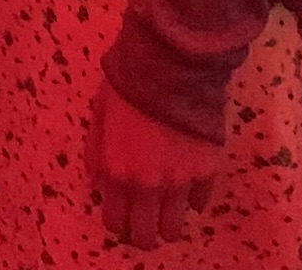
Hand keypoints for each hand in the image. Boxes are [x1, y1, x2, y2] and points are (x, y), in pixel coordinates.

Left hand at [85, 80, 220, 249]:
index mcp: (117, 171)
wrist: (170, 63)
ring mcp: (178, 182)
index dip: (118, 222)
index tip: (123, 214)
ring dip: (168, 222)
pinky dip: (192, 198)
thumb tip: (97, 183)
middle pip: (146, 237)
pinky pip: (200, 204)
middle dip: (143, 231)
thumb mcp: (99, 113)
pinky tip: (186, 179)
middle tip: (146, 215)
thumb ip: (96, 153)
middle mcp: (147, 185)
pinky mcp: (205, 172)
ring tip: (167, 204)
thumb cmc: (130, 83)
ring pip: (174, 230)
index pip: (115, 222)